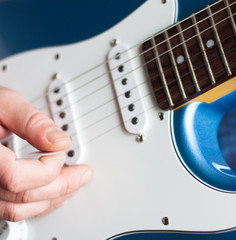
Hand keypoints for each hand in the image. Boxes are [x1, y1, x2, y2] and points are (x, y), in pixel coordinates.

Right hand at [0, 87, 92, 220]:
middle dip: (61, 186)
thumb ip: (30, 120)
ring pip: (15, 210)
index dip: (47, 165)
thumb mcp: (1, 102)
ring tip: (73, 185)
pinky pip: (8, 209)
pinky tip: (51, 193)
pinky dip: (35, 204)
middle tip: (83, 174)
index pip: (17, 178)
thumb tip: (60, 141)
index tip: (60, 149)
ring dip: (50, 200)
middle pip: (21, 198)